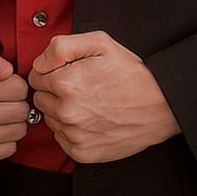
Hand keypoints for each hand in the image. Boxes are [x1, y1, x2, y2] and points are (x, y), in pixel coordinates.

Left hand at [27, 30, 180, 163]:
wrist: (161, 106)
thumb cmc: (131, 74)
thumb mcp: (100, 43)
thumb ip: (61, 46)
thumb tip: (39, 62)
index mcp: (66, 83)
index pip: (35, 77)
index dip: (51, 72)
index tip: (69, 72)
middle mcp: (67, 112)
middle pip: (40, 99)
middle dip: (55, 92)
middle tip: (81, 88)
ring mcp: (74, 135)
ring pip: (50, 120)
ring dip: (62, 112)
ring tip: (89, 104)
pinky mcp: (82, 152)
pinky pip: (61, 139)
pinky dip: (71, 131)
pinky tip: (91, 120)